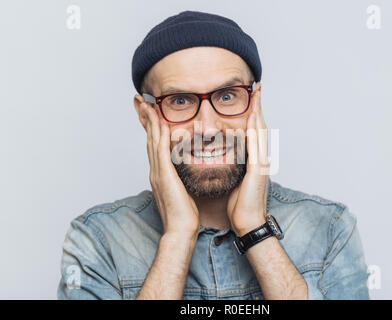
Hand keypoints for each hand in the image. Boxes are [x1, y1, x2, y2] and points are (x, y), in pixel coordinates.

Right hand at [142, 101, 199, 237]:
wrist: (181, 230)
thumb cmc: (184, 214)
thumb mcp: (181, 191)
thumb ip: (180, 178)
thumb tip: (185, 171)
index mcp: (160, 173)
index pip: (154, 145)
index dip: (151, 127)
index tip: (150, 112)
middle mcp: (155, 170)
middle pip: (149, 138)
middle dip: (145, 118)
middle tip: (140, 100)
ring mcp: (157, 173)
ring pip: (152, 140)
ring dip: (150, 121)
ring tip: (146, 103)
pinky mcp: (164, 176)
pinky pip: (161, 150)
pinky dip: (159, 135)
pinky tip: (160, 122)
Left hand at [227, 83, 269, 236]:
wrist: (248, 223)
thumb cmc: (240, 205)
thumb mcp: (236, 181)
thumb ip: (234, 167)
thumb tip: (225, 157)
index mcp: (254, 161)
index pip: (253, 132)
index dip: (253, 114)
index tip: (250, 98)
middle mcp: (261, 159)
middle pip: (260, 126)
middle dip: (258, 106)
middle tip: (257, 88)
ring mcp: (262, 163)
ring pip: (260, 131)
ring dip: (258, 111)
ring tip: (256, 94)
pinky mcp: (258, 170)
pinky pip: (256, 145)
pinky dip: (254, 129)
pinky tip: (251, 117)